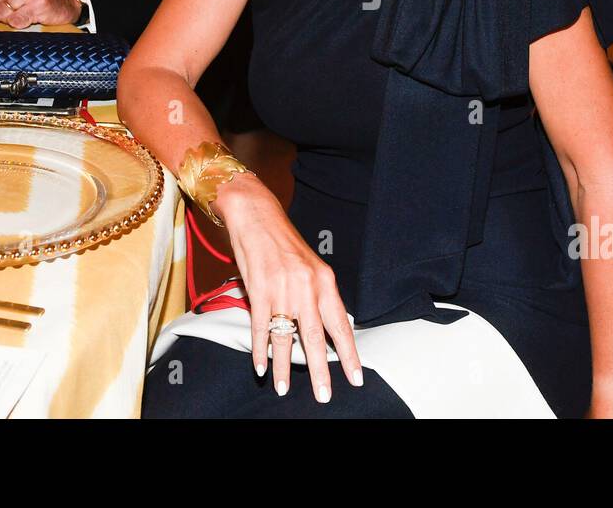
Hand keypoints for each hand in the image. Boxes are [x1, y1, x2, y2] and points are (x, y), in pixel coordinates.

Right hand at [213, 173, 363, 402]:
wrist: (257, 217)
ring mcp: (281, 291)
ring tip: (283, 388)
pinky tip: (260, 367)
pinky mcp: (258, 292)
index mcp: (325, 282)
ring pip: (286, 338)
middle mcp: (307, 288)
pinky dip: (260, 350)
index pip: (340, 325)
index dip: (349, 354)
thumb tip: (329, 328)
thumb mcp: (312, 267)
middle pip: (316, 338)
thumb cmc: (285, 243)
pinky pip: (261, 328)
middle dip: (320, 371)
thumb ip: (319, 296)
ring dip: (284, 366)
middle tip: (324, 395)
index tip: (355, 377)